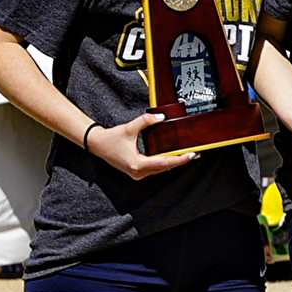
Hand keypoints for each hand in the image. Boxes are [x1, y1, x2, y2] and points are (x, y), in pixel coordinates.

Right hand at [82, 113, 198, 181]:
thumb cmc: (111, 138)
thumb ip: (146, 120)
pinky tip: (173, 158)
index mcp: (137, 164)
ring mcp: (137, 174)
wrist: (97, 145)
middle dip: (180, 161)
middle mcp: (138, 172)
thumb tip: (161, 116)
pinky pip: (154, 169)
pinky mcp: (136, 172)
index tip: (191, 155)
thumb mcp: (129, 128)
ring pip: (160, 170)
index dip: (179, 159)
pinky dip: (164, 164)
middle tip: (195, 154)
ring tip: (187, 156)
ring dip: (173, 163)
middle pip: (164, 168)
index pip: (164, 163)